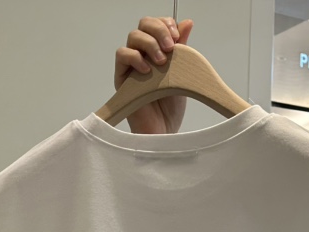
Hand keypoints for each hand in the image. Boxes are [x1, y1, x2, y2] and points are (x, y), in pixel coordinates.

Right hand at [115, 16, 194, 134]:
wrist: (163, 131)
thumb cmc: (171, 106)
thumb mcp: (182, 73)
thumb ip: (182, 49)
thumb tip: (186, 22)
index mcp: (157, 51)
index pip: (156, 24)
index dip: (165, 23)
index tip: (177, 36)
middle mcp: (142, 55)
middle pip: (143, 25)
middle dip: (158, 29)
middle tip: (170, 46)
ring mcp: (131, 66)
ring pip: (133, 37)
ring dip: (149, 44)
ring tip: (161, 62)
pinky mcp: (122, 78)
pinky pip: (122, 55)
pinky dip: (135, 58)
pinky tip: (147, 70)